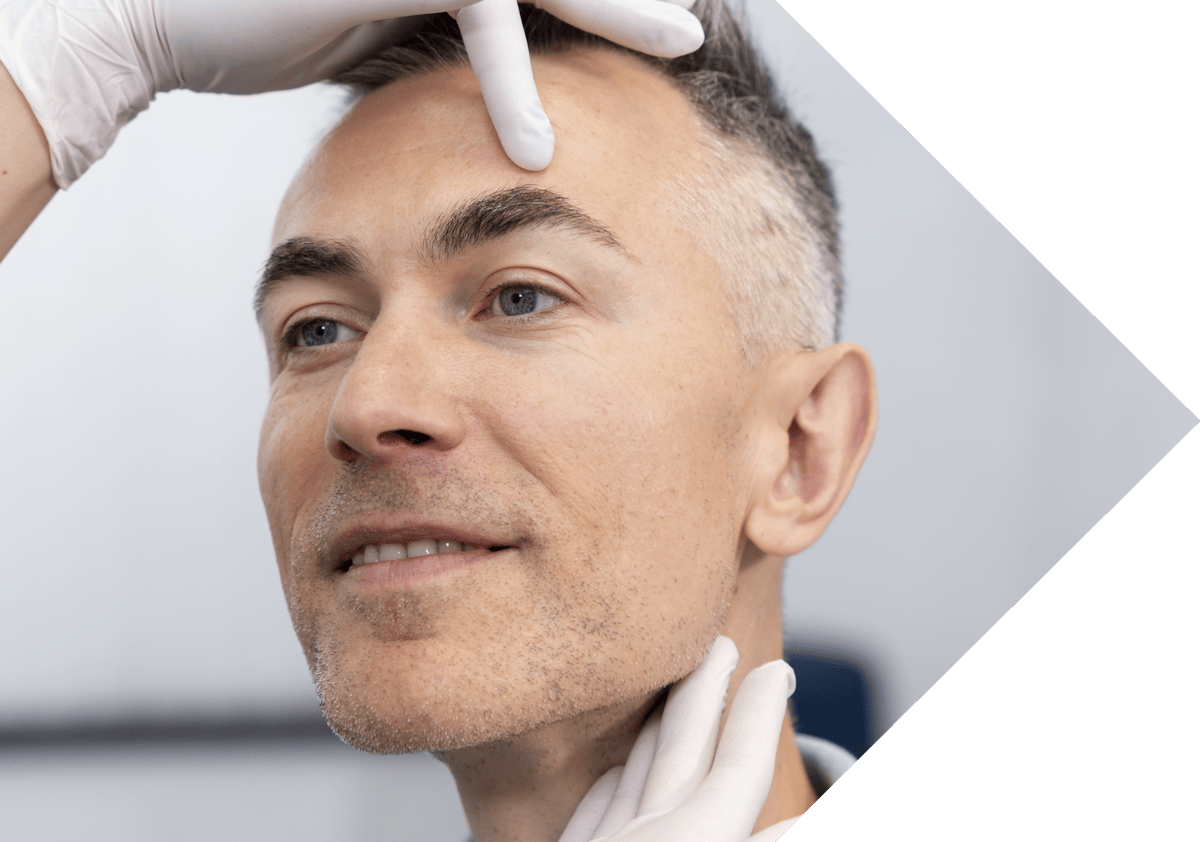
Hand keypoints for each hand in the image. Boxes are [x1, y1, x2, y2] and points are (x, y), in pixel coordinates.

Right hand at [0, 0, 702, 184]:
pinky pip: (475, 16)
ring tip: (686, 43)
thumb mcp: (374, 16)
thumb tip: (486, 58)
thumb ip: (435, 22)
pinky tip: (536, 146)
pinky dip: (509, 81)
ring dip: (616, 7)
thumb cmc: (266, 16)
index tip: (666, 18)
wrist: (169, 10)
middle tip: (700, 20)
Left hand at [557, 637, 800, 841]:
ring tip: (671, 693)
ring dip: (658, 728)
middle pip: (682, 743)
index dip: (763, 713)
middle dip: (705, 688)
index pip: (742, 764)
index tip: (777, 670)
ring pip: (633, 770)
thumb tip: (802, 818)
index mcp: (700, 839)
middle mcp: (650, 835)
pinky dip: (611, 786)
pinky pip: (592, 814)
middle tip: (722, 642)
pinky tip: (615, 776)